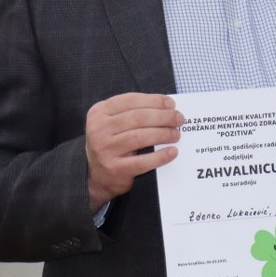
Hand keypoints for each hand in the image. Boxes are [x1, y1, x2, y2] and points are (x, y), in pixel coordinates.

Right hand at [84, 93, 181, 211]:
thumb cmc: (111, 143)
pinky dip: (160, 156)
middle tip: (179, 119)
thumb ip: (132, 112)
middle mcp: (99, 129)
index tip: (171, 104)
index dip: (154, 100)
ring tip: (176, 134)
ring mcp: (105, 150)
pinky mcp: (114, 169)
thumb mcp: (112, 123)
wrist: (96, 175)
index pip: (130, 100)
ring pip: (140, 137)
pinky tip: (172, 152)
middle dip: (163, 116)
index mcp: (99, 112)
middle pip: (138, 118)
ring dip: (163, 134)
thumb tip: (166, 106)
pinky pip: (142, 161)